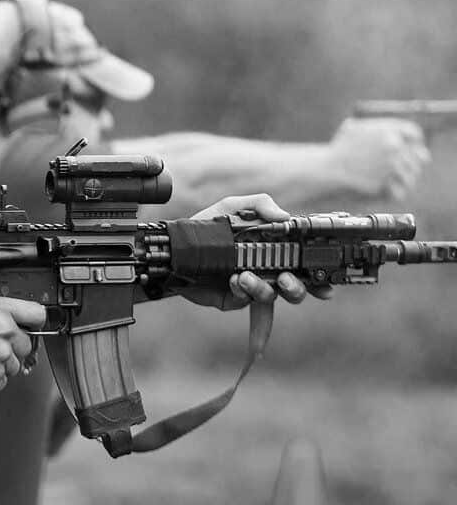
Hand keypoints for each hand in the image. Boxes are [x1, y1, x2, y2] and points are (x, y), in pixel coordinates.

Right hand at [0, 295, 45, 396]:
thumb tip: (7, 313)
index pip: (37, 314)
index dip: (32, 321)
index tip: (29, 325)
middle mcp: (4, 335)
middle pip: (27, 344)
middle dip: (12, 345)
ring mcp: (0, 360)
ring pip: (14, 365)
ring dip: (1, 363)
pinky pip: (1, 381)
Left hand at [183, 193, 333, 308]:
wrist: (177, 250)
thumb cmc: (207, 227)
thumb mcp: (232, 207)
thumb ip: (259, 204)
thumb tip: (285, 216)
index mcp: (273, 248)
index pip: (304, 260)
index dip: (320, 272)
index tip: (327, 279)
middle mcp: (268, 269)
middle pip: (298, 287)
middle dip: (299, 288)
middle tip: (286, 279)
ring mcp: (252, 285)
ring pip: (274, 296)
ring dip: (264, 288)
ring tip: (246, 276)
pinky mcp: (236, 297)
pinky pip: (247, 299)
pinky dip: (243, 290)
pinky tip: (233, 279)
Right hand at [328, 117, 429, 199]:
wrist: (324, 170)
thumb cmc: (337, 150)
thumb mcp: (353, 129)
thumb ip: (375, 128)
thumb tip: (390, 131)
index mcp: (389, 130)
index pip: (415, 135)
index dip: (413, 142)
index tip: (411, 149)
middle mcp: (394, 147)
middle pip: (418, 156)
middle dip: (411, 162)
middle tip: (402, 167)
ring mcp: (390, 168)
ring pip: (411, 176)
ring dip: (404, 178)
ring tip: (394, 180)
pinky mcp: (384, 186)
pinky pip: (400, 192)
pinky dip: (396, 193)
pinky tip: (388, 190)